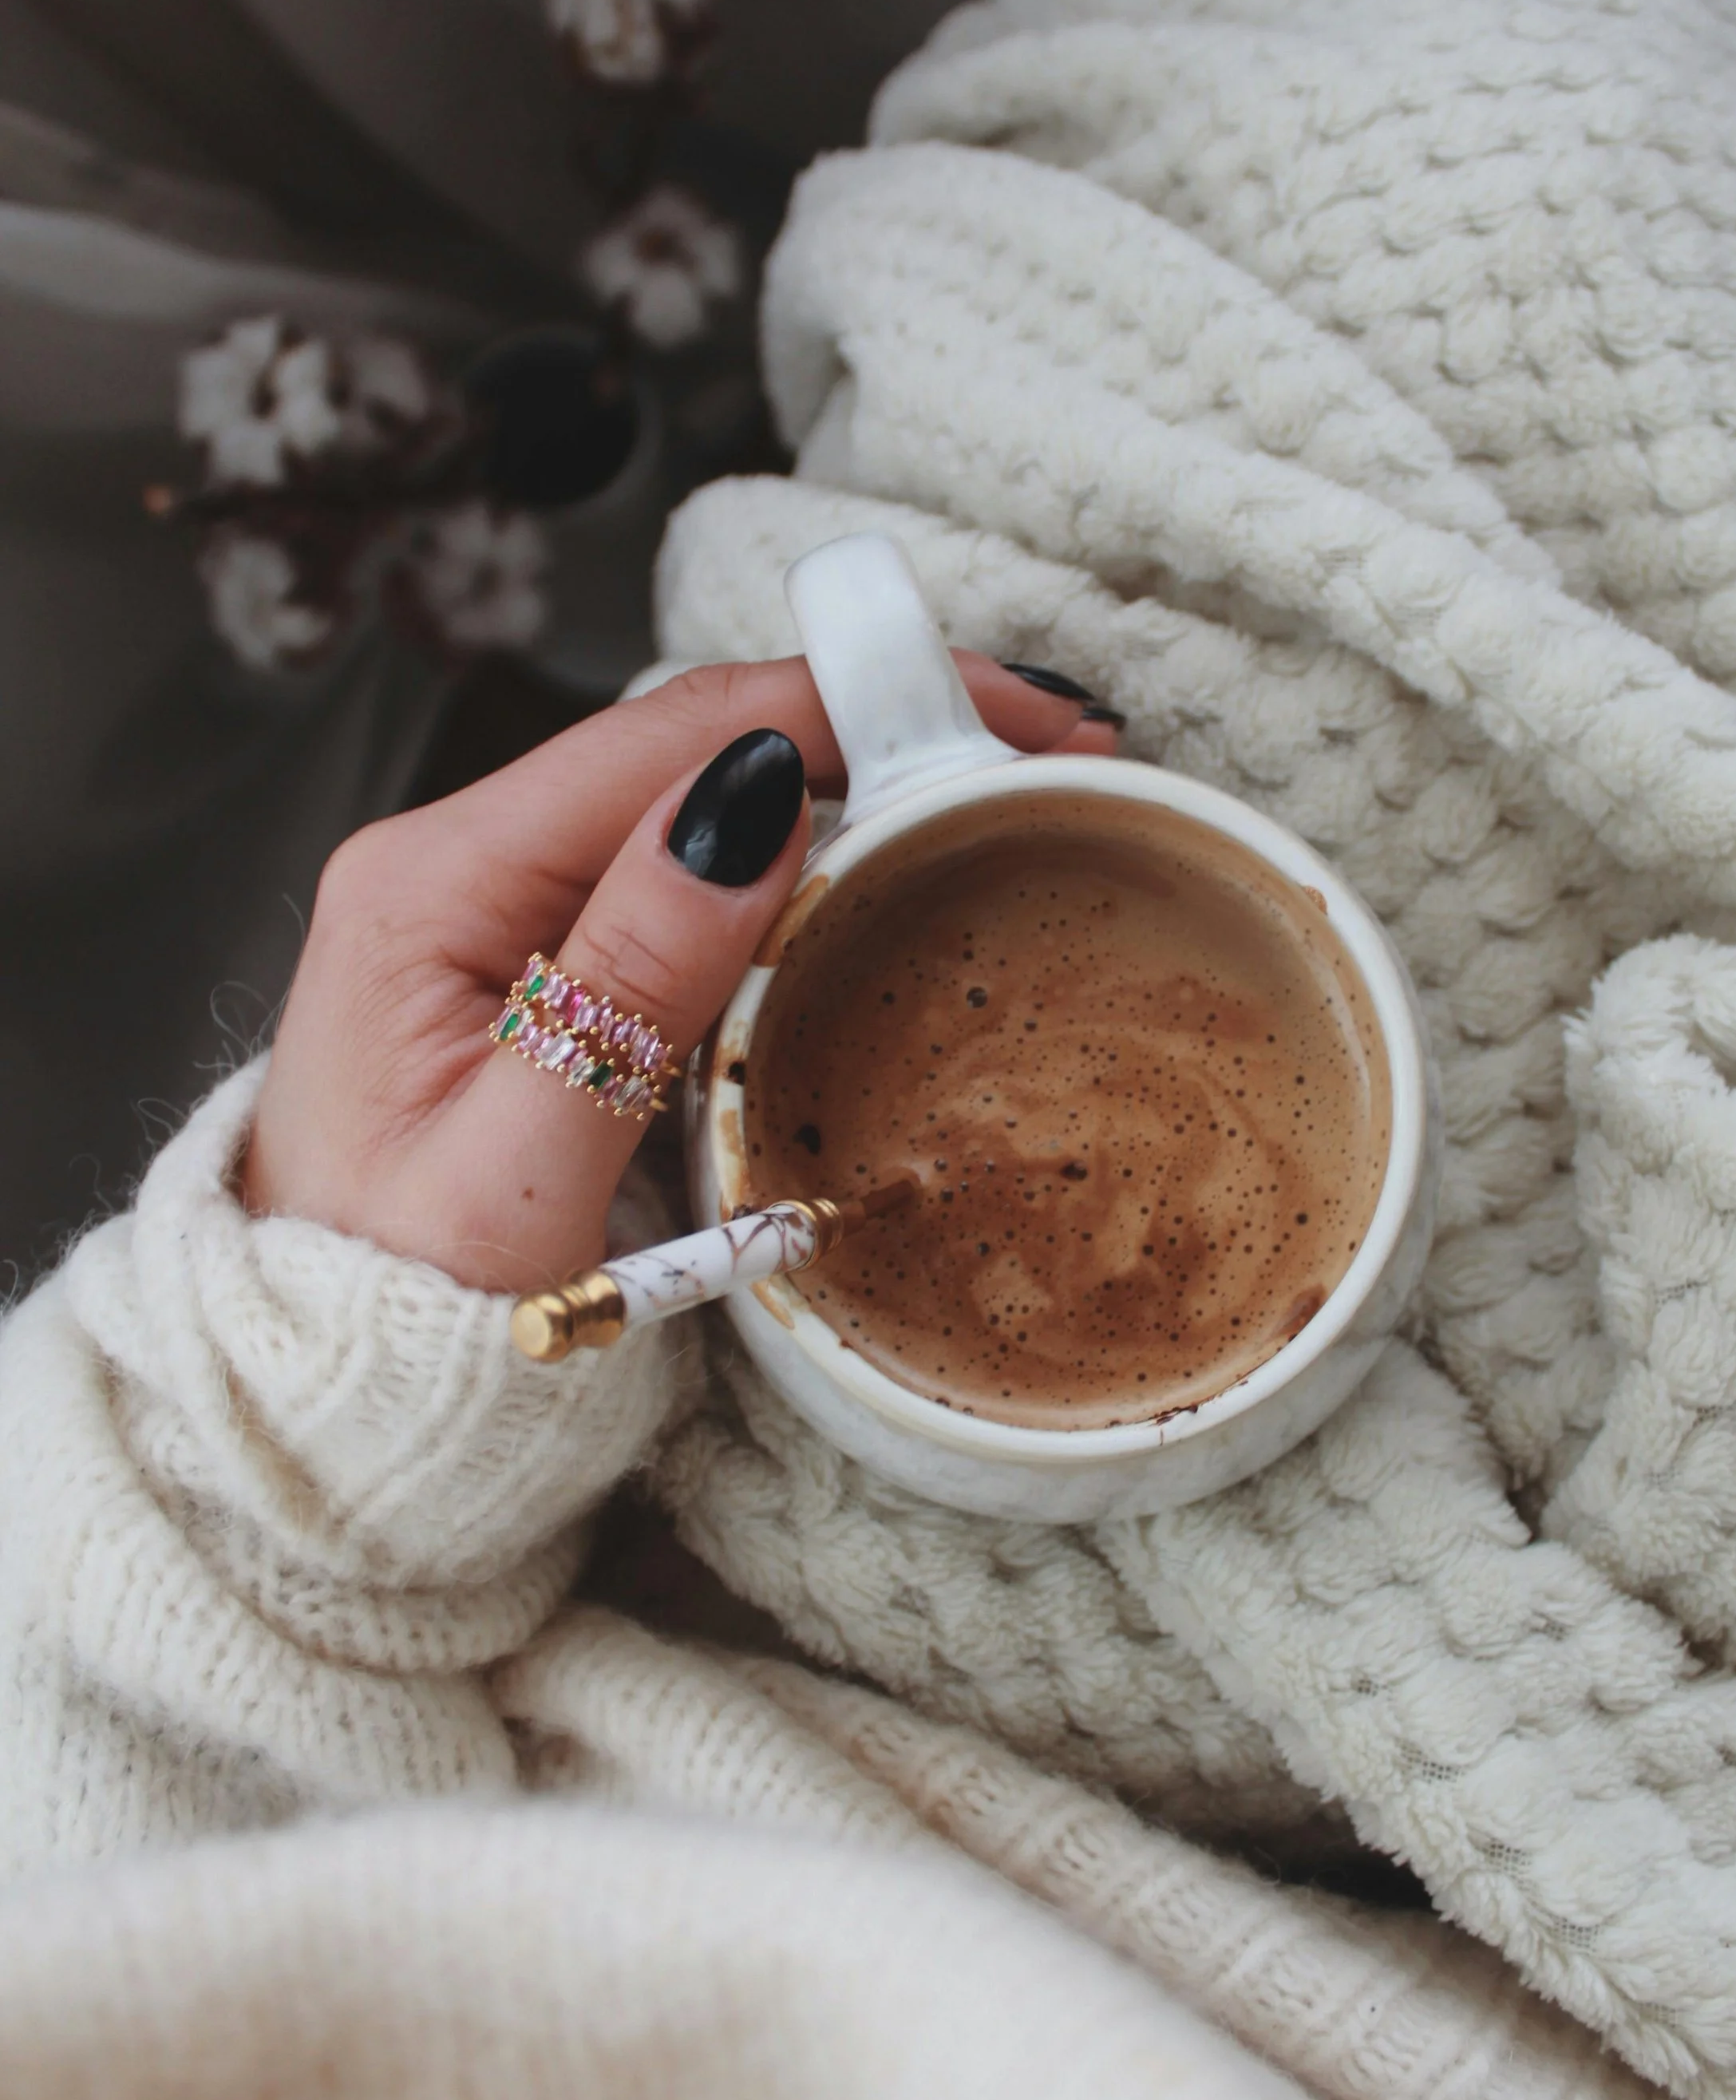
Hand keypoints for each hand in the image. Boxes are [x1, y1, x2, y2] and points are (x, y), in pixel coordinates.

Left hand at [242, 656, 1120, 1290]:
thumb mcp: (523, 1164)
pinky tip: (876, 868)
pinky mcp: (531, 960)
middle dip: (869, 721)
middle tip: (1039, 753)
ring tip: (986, 794)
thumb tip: (753, 801)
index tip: (1007, 712)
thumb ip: (631, 981)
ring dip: (843, 783)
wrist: (331, 1401)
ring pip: (694, 799)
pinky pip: (677, 873)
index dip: (849, 698)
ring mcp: (491, 907)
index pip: (670, 731)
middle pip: (690, 739)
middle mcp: (455, 864)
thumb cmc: (397, 1309)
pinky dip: (792, 858)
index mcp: (434, 883)